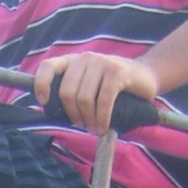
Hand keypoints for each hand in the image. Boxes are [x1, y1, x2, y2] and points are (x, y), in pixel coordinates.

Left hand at [33, 53, 158, 133]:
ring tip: (95, 128)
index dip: (41, 84)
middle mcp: (86, 58)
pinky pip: (103, 100)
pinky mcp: (117, 72)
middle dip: (73, 114)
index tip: (44, 102)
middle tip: (83, 125)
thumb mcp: (90, 85)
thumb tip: (52, 112)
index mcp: (73, 61)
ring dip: (89, 119)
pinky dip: (102, 118)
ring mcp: (102, 63)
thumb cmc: (114, 86)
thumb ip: (73, 91)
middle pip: (67, 91)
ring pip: (84, 98)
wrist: (146, 76)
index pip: (48, 66)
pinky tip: (104, 126)